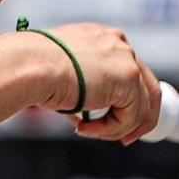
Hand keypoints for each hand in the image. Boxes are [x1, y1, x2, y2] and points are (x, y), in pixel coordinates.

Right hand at [35, 22, 161, 144]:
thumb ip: (86, 86)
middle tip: (126, 140)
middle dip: (139, 120)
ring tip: (85, 131)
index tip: (119, 122)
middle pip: (148, 88)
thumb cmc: (34, 68)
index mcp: (105, 38)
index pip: (130, 72)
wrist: (30, 65)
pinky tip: (83, 127)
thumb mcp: (64, 73)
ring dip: (114, 128)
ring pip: (138, 108)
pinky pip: (129, 117)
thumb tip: (88, 115)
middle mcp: (120, 44)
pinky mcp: (128, 79)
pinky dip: (109, 129)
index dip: (128, 101)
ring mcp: (127, 60)